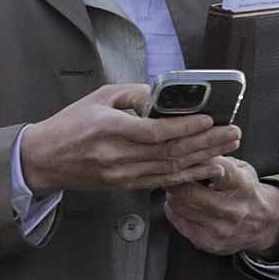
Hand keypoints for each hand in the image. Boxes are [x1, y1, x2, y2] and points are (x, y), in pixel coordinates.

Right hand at [13, 82, 232, 194]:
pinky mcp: (125, 185)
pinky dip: (189, 175)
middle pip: (170, 151)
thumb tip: (165, 96)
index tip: (208, 119)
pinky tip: (208, 168)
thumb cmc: (71, 124)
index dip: (185, 127)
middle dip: (206, 142)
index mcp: (108, 128)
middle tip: (232, 132)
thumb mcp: (99, 97)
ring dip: (203, 158)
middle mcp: (117, 155)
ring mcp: (122, 174)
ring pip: (171, 169)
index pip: (154, 131)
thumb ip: (133, 94)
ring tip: (228, 148)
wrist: (46, 159)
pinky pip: (163, 182)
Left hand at [164, 154, 278, 257]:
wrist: (261, 224)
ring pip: (178, 205)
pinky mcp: (208, 242)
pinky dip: (174, 210)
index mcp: (242, 185)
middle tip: (170, 173)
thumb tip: (190, 148)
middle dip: (174, 180)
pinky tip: (182, 204)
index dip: (196, 162)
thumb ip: (219, 159)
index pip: (216, 169)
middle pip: (186, 191)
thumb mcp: (241, 169)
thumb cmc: (245, 191)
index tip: (184, 155)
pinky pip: (177, 220)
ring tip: (177, 188)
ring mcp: (220, 228)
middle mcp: (232, 209)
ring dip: (172, 194)